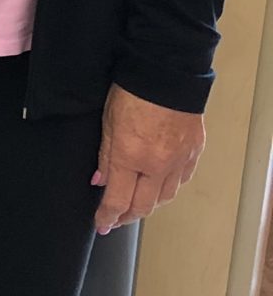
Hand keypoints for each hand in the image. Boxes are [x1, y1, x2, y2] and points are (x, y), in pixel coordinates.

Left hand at [93, 86, 205, 234]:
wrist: (167, 72)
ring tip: (137, 204)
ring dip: (149, 204)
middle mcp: (157, 164)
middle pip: (143, 206)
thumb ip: (106, 157)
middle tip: (117, 219)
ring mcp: (179, 159)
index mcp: (130, 157)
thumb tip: (101, 181)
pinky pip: (182, 180)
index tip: (102, 224)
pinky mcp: (194, 151)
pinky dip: (169, 187)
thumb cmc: (133, 91)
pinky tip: (160, 185)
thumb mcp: (107, 124)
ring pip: (165, 197)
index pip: (117, 201)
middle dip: (128, 216)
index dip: (108, 217)